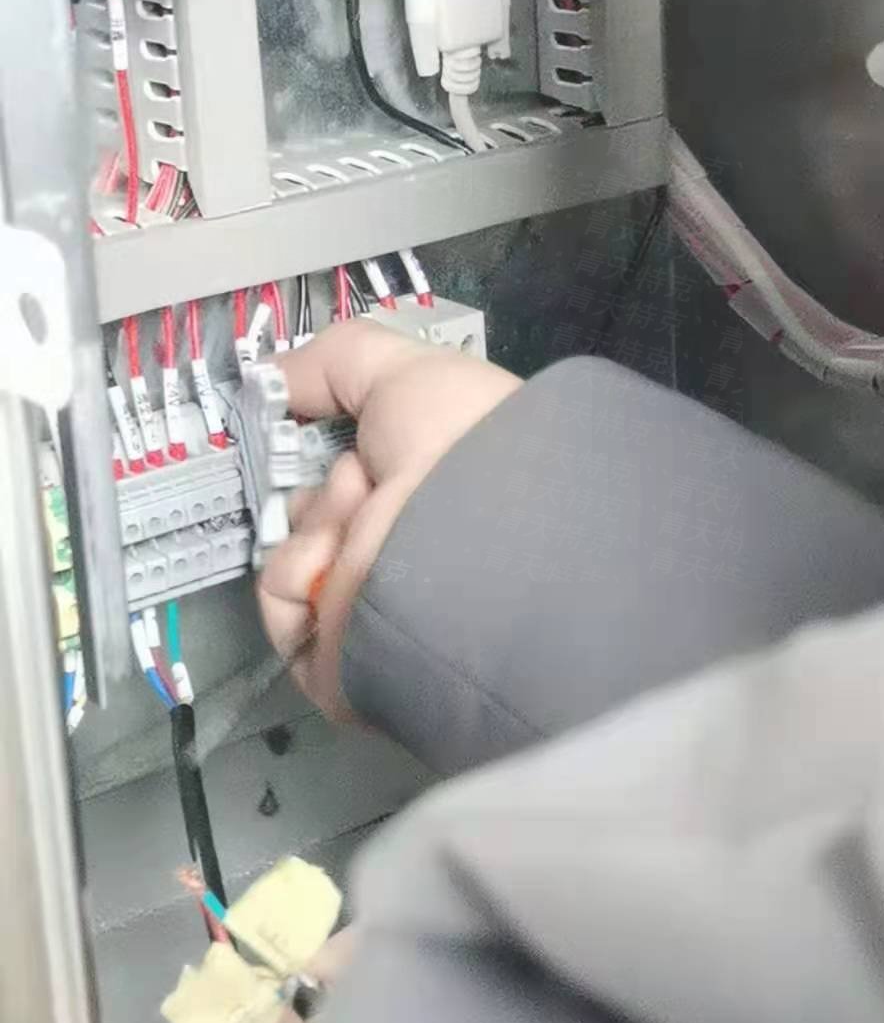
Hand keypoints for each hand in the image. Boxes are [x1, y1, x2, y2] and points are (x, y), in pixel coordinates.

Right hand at [258, 321, 519, 718]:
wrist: (478, 528)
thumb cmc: (458, 440)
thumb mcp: (404, 370)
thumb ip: (331, 364)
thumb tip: (267, 378)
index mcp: (429, 501)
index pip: (351, 479)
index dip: (329, 452)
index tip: (320, 431)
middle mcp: (406, 556)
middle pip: (316, 515)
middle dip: (322, 488)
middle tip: (357, 479)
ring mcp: (373, 609)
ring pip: (294, 554)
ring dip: (316, 522)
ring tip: (360, 513)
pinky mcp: (340, 658)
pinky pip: (283, 602)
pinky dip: (296, 570)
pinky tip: (337, 557)